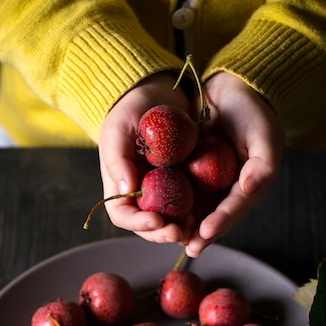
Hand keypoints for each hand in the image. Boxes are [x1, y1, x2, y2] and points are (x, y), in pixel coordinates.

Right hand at [98, 72, 193, 244]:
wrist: (160, 92)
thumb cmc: (131, 109)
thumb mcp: (118, 128)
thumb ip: (116, 158)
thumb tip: (124, 191)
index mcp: (120, 186)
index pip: (123, 215)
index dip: (138, 223)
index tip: (156, 220)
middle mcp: (141, 194)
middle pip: (149, 226)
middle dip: (163, 233)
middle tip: (179, 233)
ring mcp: (164, 191)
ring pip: (171, 221)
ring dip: (182, 229)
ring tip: (195, 229)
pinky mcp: (185, 184)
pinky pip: (191, 204)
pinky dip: (198, 213)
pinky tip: (209, 215)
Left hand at [185, 71, 284, 256]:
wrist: (227, 89)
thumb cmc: (251, 111)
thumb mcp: (264, 134)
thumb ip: (263, 164)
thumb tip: (249, 188)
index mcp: (250, 187)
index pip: (234, 209)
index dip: (220, 222)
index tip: (205, 233)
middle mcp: (227, 192)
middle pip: (212, 218)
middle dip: (198, 234)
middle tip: (185, 245)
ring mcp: (207, 185)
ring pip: (193, 211)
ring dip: (181, 225)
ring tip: (169, 235)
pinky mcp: (189, 176)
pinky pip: (178, 194)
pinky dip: (169, 204)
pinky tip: (156, 213)